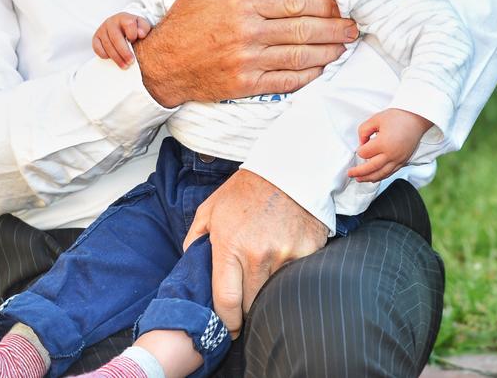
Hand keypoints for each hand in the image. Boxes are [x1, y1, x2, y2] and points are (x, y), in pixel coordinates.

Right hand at [92, 12, 151, 68]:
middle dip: (124, 52)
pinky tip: (112, 59)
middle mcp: (111, 22)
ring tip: (125, 65)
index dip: (132, 34)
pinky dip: (104, 55)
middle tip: (130, 62)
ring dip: (116, 57)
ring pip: (107, 45)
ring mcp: (102, 29)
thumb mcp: (142, 25)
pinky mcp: (96, 37)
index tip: (135, 41)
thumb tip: (140, 34)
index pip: (128, 24)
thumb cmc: (134, 27)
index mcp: (124, 17)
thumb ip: (144, 28)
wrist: (123, 25)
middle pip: (116, 37)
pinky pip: (97, 48)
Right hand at [134, 0, 356, 107]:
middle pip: (304, 30)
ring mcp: (249, 63)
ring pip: (300, 56)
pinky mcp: (247, 85)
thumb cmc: (184, 21)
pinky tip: (320, 66)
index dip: (322, 4)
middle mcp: (249, 35)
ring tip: (344, 46)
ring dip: (328, 51)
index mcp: (242, 6)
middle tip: (352, 27)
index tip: (337, 5)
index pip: (294, 2)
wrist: (162, 64)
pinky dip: (308, 74)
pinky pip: (286, 80)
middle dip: (334, 28)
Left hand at [183, 169, 327, 337]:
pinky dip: (290, 279)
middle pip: (252, 306)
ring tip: (264, 282)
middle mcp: (257, 254)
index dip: (226, 322)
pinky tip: (284, 264)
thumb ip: (194, 239)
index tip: (229, 327)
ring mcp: (285, 255)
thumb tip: (189, 265)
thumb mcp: (210, 208)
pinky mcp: (308, 252)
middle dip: (247, 310)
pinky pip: (296, 279)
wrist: (287, 170)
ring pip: (274, 295)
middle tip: (246, 303)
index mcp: (229, 245)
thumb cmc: (245, 190)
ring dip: (268, 294)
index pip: (226, 302)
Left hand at [347, 108, 432, 181]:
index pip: (364, 153)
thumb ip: (364, 131)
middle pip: (371, 168)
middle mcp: (391, 154)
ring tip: (359, 179)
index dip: (360, 149)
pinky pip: (390, 173)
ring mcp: (398, 160)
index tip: (362, 143)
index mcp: (383, 143)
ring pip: (381, 174)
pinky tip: (374, 178)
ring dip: (369, 178)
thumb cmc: (397, 117)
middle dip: (359, 172)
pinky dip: (380, 176)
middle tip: (350, 173)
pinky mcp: (403, 161)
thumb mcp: (376, 119)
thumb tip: (361, 143)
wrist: (416, 119)